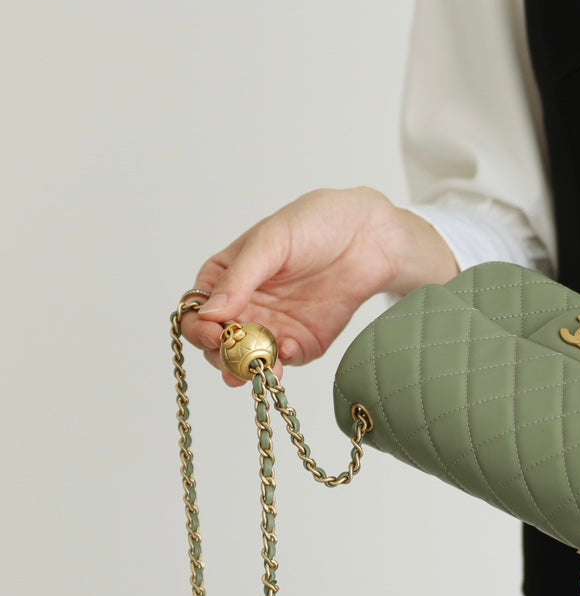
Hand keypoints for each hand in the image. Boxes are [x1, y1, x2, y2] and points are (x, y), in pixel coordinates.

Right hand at [180, 187, 457, 384]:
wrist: (367, 236)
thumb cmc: (313, 225)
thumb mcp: (270, 242)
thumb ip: (239, 278)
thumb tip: (208, 314)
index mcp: (225, 279)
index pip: (197, 311)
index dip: (198, 328)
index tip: (215, 334)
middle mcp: (244, 307)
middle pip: (218, 344)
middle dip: (222, 357)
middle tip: (234, 363)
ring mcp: (272, 326)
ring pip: (248, 359)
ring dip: (248, 369)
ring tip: (258, 371)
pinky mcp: (302, 341)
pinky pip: (285, 360)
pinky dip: (283, 362)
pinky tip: (288, 353)